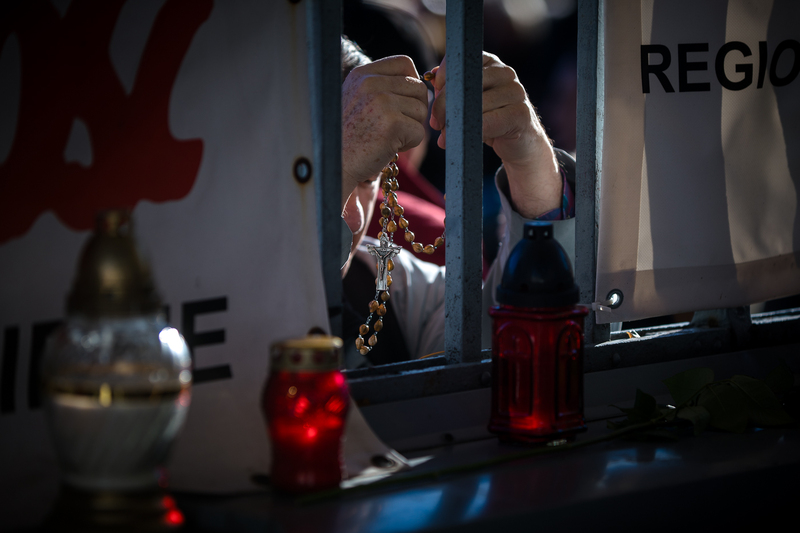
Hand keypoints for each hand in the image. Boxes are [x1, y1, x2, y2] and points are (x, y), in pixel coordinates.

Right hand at [341, 56, 428, 207]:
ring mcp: (382, 103)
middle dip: (414, 109)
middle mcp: (371, 83)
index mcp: (362, 74)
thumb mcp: (359, 99)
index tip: (401, 103)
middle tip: (396, 126)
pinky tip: (388, 147)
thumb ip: (384, 86)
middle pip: (418, 87)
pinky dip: (410, 144)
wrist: (333, 165)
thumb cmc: (349, 136)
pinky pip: (419, 132)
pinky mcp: (392, 125)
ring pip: (421, 110)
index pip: (404, 63)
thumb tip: (423, 85)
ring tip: (388, 137)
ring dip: (411, 128)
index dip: (411, 82)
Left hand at [429, 52, 561, 218]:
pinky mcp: (521, 113)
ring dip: (457, 123)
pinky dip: (473, 132)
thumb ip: (451, 89)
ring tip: (445, 137)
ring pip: (476, 104)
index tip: (434, 96)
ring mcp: (516, 92)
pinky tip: (465, 141)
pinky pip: (489, 121)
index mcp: (490, 64)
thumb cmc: (490, 120)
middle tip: (435, 124)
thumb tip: (430, 76)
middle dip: (445, 104)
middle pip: (467, 83)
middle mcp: (505, 72)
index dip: (444, 78)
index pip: (461, 63)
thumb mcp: (469, 103)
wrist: (520, 143)